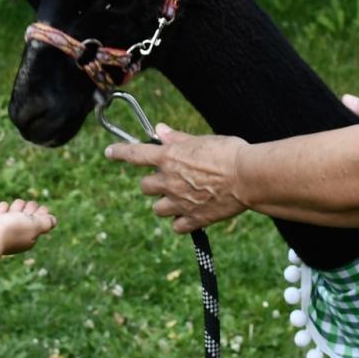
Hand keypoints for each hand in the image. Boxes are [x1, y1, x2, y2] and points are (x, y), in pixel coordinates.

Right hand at [0, 199, 56, 254]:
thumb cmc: (11, 230)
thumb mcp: (34, 225)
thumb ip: (45, 223)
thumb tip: (53, 221)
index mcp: (28, 238)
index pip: (38, 225)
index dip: (41, 215)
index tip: (43, 208)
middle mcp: (15, 236)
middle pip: (25, 220)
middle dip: (29, 211)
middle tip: (32, 204)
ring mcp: (1, 232)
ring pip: (12, 217)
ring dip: (16, 209)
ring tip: (19, 204)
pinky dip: (2, 210)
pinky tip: (4, 205)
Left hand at [104, 124, 249, 233]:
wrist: (249, 177)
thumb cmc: (229, 153)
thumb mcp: (202, 140)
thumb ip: (178, 139)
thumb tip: (160, 131)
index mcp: (169, 158)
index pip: (135, 154)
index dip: (119, 152)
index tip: (109, 152)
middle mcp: (169, 181)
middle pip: (146, 187)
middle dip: (154, 183)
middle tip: (170, 179)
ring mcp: (179, 202)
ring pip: (158, 208)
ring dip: (165, 204)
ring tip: (181, 199)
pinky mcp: (194, 219)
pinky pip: (176, 226)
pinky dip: (181, 222)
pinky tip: (192, 215)